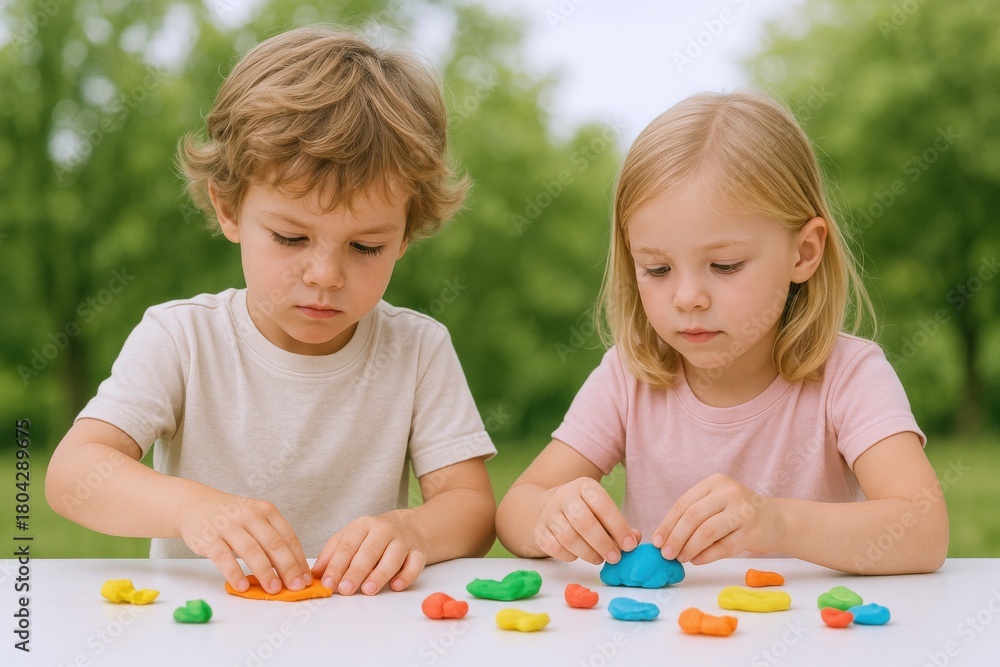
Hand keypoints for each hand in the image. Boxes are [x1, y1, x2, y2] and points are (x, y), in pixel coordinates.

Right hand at [178, 488, 310, 594]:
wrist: (195, 505)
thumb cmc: (232, 518)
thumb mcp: (255, 519)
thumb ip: (272, 538)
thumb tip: (293, 569)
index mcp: (266, 511)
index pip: (288, 537)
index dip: (299, 559)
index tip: (306, 578)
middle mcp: (250, 515)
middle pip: (274, 544)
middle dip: (288, 568)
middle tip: (296, 587)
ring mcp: (228, 526)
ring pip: (252, 551)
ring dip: (265, 573)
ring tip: (274, 590)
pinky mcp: (209, 538)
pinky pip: (224, 558)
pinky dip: (235, 573)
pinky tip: (243, 586)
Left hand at [311, 513, 425, 594]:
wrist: (409, 527)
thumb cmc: (373, 538)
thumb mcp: (350, 538)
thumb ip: (332, 554)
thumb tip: (316, 574)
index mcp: (363, 525)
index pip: (347, 545)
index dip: (336, 565)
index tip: (327, 583)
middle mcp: (384, 530)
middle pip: (369, 551)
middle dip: (355, 571)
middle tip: (345, 589)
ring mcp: (402, 541)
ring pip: (393, 556)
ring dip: (380, 573)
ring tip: (368, 589)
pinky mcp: (418, 552)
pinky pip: (415, 563)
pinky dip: (407, 575)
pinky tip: (396, 585)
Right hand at [533, 477, 639, 564]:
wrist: (548, 506)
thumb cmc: (584, 511)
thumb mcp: (602, 509)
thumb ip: (620, 525)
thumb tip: (634, 540)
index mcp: (584, 486)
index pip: (603, 506)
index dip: (619, 528)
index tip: (629, 545)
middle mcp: (564, 496)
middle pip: (584, 522)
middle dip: (603, 544)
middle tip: (615, 557)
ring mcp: (549, 513)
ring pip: (568, 537)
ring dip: (588, 553)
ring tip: (599, 558)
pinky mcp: (539, 530)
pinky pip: (555, 548)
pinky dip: (570, 556)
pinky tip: (579, 555)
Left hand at [652, 474, 783, 564]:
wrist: (777, 520)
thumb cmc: (739, 514)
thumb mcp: (717, 504)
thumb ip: (695, 515)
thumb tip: (666, 539)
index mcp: (715, 482)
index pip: (684, 503)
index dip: (668, 524)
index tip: (657, 541)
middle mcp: (729, 492)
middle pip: (693, 517)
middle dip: (675, 538)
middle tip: (666, 554)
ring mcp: (742, 511)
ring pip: (706, 532)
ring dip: (689, 548)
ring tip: (681, 558)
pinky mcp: (752, 532)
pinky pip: (723, 547)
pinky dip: (706, 556)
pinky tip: (696, 561)